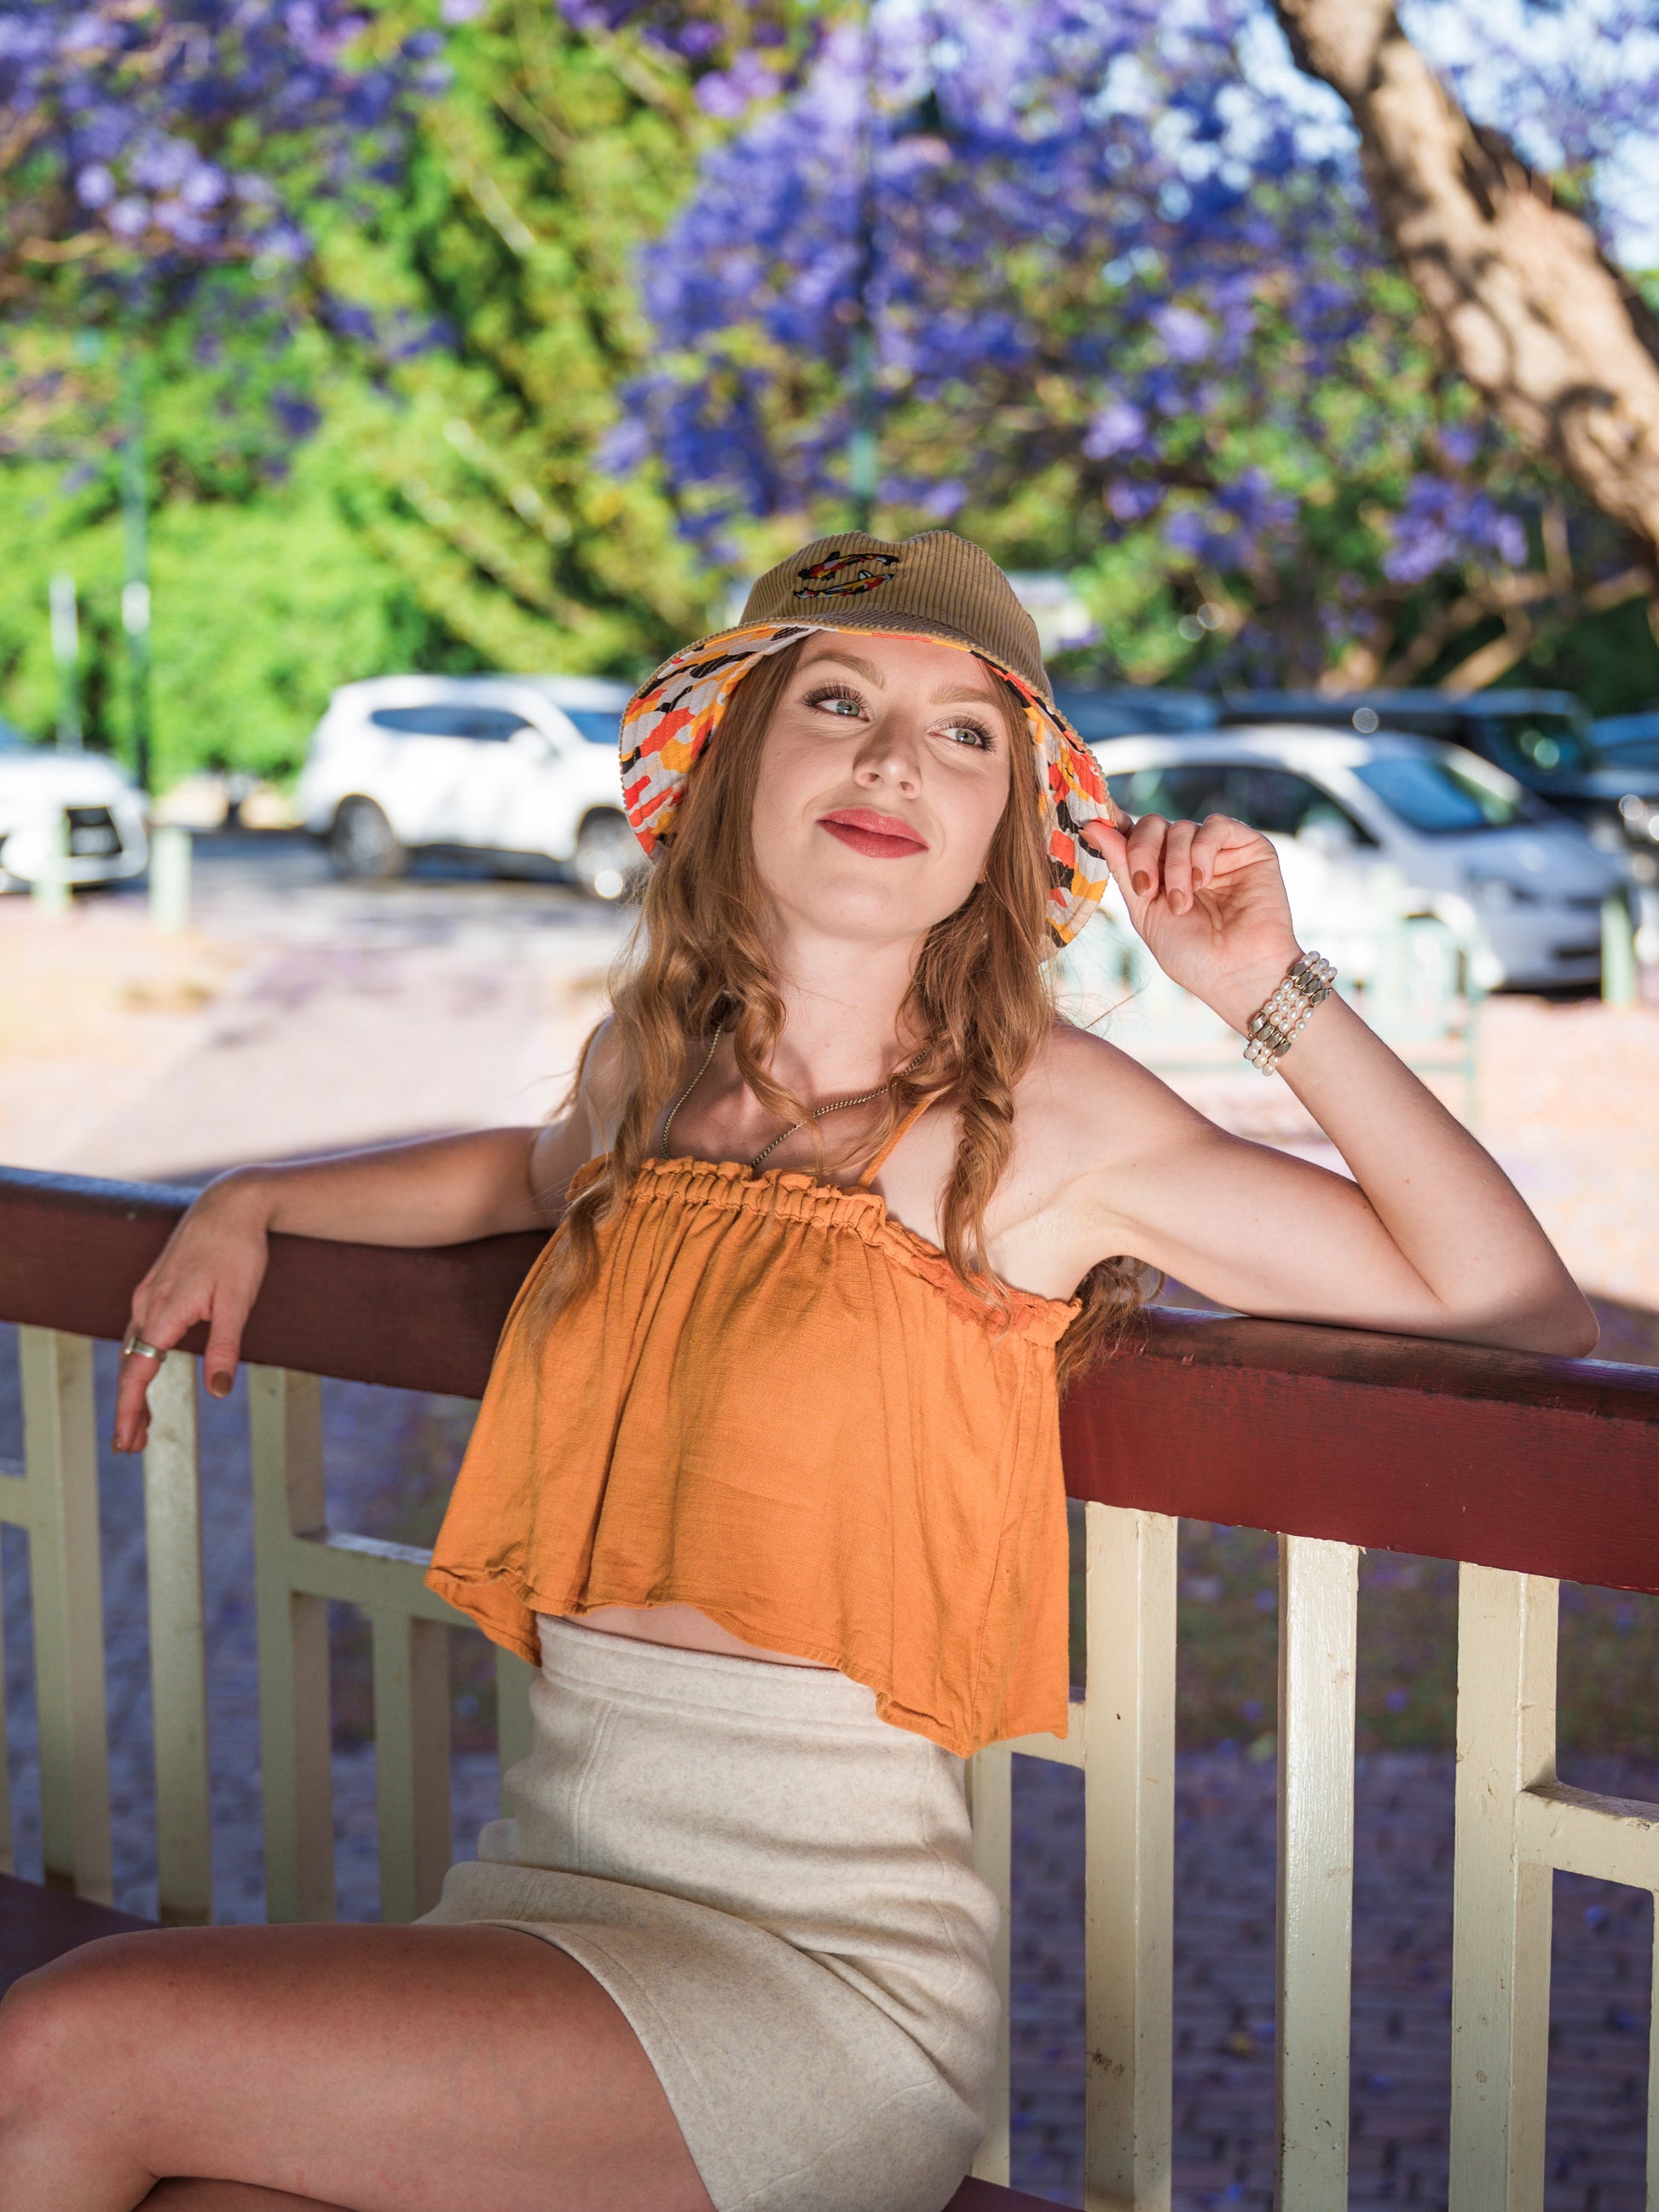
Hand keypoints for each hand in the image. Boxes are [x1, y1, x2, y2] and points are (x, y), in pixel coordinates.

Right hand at [113, 1174, 272, 1453]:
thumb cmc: (238, 1251)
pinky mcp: (156, 1286)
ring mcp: (148, 1293)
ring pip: (132, 1349)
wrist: (231, 1204)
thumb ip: (225, 1348)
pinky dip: (138, 1359)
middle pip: (130, 1366)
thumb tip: (218, 1393)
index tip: (125, 1441)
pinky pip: (139, 1330)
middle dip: (128, 1408)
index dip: (129, 1409)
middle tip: (131, 1447)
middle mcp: (147, 1303)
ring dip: (133, 1386)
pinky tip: (145, 1372)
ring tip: (139, 1423)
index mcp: (164, 1311)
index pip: (138, 1372)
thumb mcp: (238, 1302)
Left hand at [1081, 810, 1303, 1030]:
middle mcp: (1187, 857)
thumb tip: (1092, 825)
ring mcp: (1218, 851)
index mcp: (1161, 872)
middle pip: (1153, 825)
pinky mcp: (1248, 846)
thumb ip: (1123, 868)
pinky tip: (1204, 881)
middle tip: (1146, 888)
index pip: (1134, 835)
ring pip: (1181, 827)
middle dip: (1142, 852)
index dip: (1115, 828)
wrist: (1238, 974)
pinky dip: (1202, 850)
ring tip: (1184, 903)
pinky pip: (1215, 826)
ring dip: (1176, 865)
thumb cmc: (1192, 955)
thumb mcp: (1145, 912)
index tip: (1093, 827)